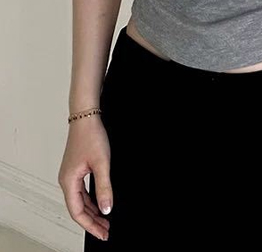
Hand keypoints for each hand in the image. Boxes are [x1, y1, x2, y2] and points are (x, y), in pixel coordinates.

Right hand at [58, 118, 112, 241]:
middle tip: (106, 230)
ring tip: (104, 221)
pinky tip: (100, 204)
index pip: (77, 212)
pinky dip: (91, 200)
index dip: (90, 225)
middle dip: (92, 221)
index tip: (102, 233)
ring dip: (92, 211)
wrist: (86, 117)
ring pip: (80, 201)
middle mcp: (66, 181)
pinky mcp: (76, 169)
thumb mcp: (102, 163)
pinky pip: (82, 191)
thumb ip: (104, 188)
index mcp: (68, 182)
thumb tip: (106, 209)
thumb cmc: (91, 136)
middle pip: (78, 209)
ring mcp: (70, 175)